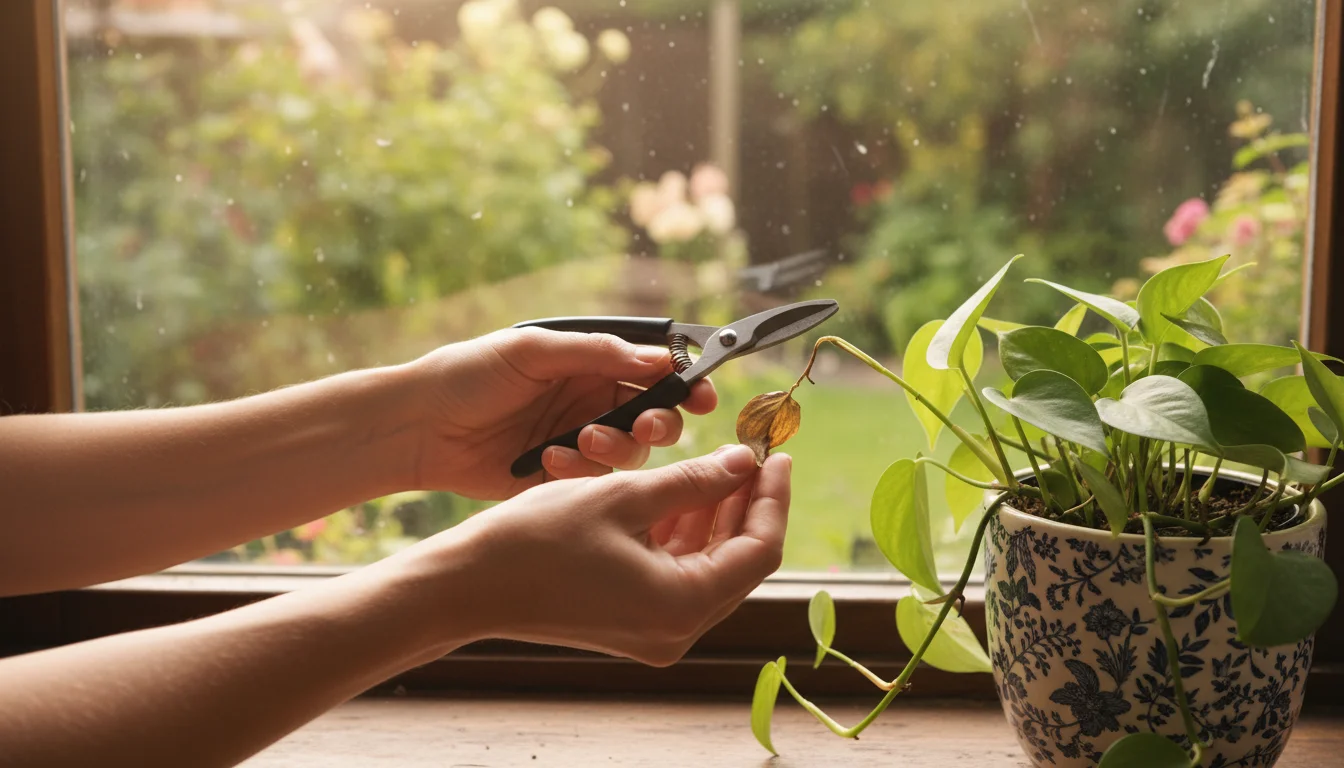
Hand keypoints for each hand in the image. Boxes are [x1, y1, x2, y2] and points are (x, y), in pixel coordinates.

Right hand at [405, 445, 789, 664]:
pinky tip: (682, 493)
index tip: (776, 453)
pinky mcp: (633, 622)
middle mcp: (677, 630)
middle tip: (751, 453)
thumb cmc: (539, 540)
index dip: (773, 497)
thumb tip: (745, 462)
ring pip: (709, 566)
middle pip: (739, 561)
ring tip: (720, 464)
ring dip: (716, 516)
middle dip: (747, 504)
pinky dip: (684, 535)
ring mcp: (655, 631)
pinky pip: (677, 575)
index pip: (760, 549)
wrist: (469, 584)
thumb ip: (694, 480)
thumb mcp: (625, 496)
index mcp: (683, 605)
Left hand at [409, 327, 716, 498]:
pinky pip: (595, 482)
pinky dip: (579, 472)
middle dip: (659, 424)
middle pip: (655, 417)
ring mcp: (579, 441)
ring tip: (578, 439)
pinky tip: (547, 461)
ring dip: (615, 448)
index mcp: (591, 363)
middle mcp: (593, 401)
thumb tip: (655, 358)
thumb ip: (595, 352)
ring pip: (630, 455)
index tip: (701, 396)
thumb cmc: (469, 374)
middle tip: (643, 426)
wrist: (419, 426)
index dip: (684, 383)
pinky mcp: (561, 477)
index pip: (654, 370)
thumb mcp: (532, 351)